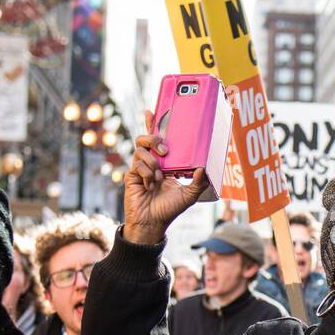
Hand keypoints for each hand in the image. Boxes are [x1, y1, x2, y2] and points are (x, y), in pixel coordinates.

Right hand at [124, 124, 208, 244]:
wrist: (151, 223)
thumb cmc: (169, 210)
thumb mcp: (189, 195)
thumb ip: (198, 182)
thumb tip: (203, 168)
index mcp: (165, 163)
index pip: (158, 141)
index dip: (153, 125)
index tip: (152, 112)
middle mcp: (151, 162)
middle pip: (146, 139)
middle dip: (154, 139)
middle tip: (164, 150)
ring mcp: (140, 168)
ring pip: (140, 150)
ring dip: (152, 162)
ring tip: (158, 177)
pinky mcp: (131, 175)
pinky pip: (136, 164)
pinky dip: (146, 173)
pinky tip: (149, 185)